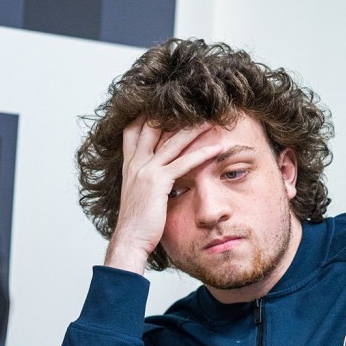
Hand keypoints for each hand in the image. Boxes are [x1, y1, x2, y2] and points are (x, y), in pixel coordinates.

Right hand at [105, 118, 222, 272]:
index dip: (147, 115)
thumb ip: (146, 181)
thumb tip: (160, 179)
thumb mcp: (138, 195)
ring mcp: (146, 170)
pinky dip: (202, 154)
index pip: (134, 130)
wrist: (129, 240)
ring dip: (194, 129)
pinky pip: (183, 163)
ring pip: (173, 141)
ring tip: (212, 120)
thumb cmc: (136, 223)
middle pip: (154, 127)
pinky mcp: (158, 182)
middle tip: (194, 104)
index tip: (163, 105)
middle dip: (173, 114)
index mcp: (130, 165)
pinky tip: (216, 149)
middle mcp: (136, 163)